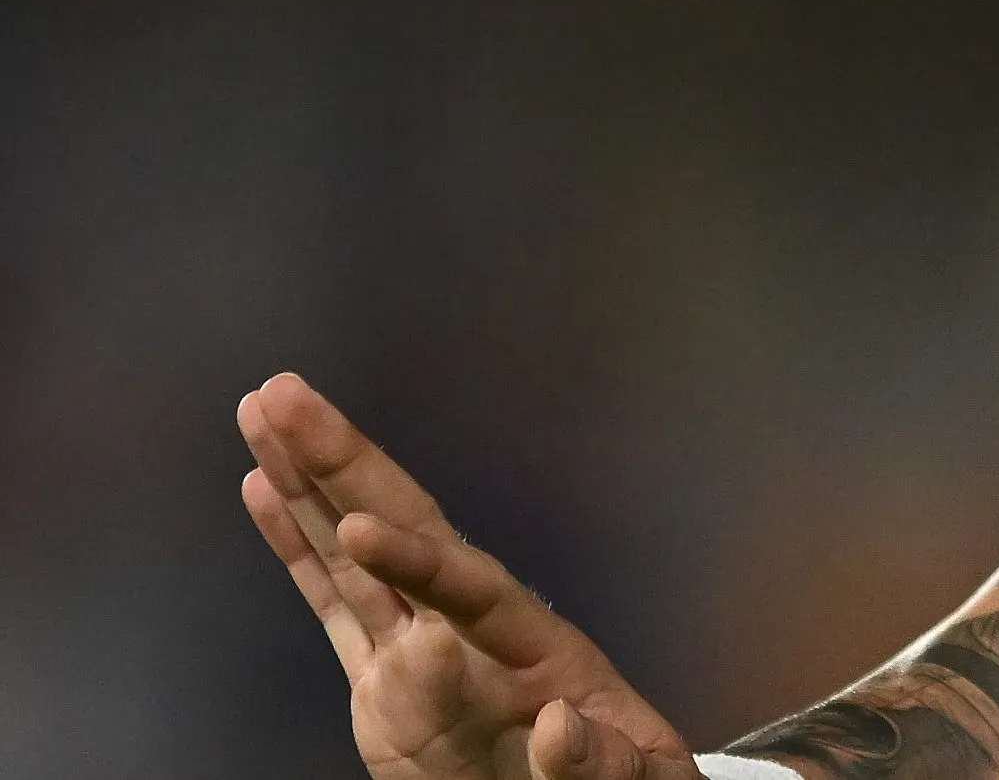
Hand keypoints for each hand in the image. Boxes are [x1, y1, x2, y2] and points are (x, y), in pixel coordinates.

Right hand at [238, 372, 699, 779]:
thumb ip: (596, 763)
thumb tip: (560, 726)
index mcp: (536, 649)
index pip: (470, 591)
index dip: (416, 562)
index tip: (362, 529)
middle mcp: (471, 629)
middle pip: (406, 532)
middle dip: (346, 467)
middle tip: (286, 394)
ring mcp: (420, 651)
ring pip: (354, 552)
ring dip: (307, 481)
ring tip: (263, 410)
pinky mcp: (383, 685)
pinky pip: (334, 604)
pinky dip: (298, 546)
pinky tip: (263, 488)